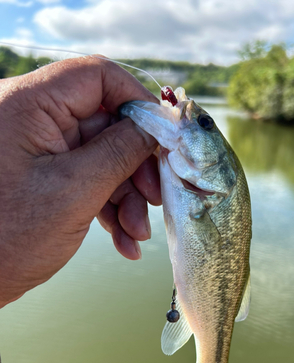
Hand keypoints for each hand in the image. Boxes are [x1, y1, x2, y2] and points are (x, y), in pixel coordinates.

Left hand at [0, 56, 160, 307]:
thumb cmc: (7, 239)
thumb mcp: (74, 191)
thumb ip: (121, 152)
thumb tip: (155, 127)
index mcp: (29, 105)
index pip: (96, 76)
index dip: (137, 101)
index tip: (164, 137)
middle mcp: (33, 120)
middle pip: (106, 124)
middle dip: (135, 168)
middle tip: (155, 199)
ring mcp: (39, 151)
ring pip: (102, 158)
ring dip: (126, 197)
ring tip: (136, 234)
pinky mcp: (45, 177)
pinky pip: (88, 181)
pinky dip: (109, 209)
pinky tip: (124, 241)